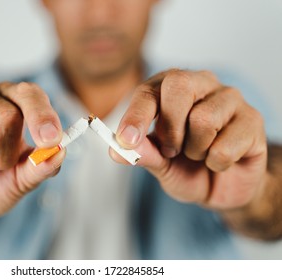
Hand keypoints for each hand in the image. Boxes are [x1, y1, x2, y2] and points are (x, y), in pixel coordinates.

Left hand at [114, 69, 267, 209]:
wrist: (222, 186)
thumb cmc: (187, 168)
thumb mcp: (159, 164)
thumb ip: (141, 153)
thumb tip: (116, 149)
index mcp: (169, 89)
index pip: (149, 92)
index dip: (136, 116)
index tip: (126, 140)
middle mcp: (201, 84)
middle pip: (179, 86)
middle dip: (170, 129)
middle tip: (172, 150)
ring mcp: (229, 98)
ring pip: (204, 119)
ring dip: (195, 150)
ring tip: (199, 154)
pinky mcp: (253, 119)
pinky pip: (226, 145)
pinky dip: (217, 163)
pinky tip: (220, 160)